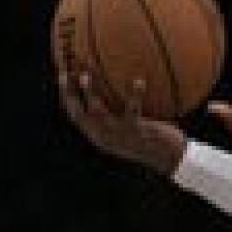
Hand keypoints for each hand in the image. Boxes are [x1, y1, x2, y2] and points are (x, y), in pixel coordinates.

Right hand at [57, 70, 186, 175]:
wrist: (171, 159)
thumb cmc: (153, 138)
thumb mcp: (130, 126)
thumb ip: (119, 109)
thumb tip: (116, 79)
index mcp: (100, 136)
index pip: (75, 115)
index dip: (65, 95)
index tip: (60, 73)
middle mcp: (105, 137)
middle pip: (78, 114)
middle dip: (68, 93)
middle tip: (64, 72)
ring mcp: (120, 136)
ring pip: (98, 113)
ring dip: (89, 94)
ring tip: (86, 76)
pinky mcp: (137, 133)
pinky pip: (133, 111)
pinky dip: (134, 95)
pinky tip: (138, 80)